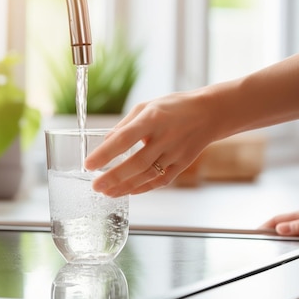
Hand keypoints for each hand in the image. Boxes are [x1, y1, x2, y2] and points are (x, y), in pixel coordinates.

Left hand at [84, 89, 213, 196]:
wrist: (209, 113)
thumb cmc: (173, 108)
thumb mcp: (147, 106)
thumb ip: (125, 125)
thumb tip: (105, 143)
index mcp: (153, 118)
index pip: (124, 138)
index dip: (105, 153)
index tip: (88, 164)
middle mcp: (165, 137)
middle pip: (136, 163)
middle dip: (113, 177)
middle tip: (95, 186)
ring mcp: (175, 153)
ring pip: (147, 175)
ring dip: (125, 187)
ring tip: (106, 192)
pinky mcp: (182, 164)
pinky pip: (160, 180)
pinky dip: (143, 188)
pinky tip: (127, 192)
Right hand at [259, 202, 298, 236]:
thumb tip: (280, 229)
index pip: (278, 219)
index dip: (265, 225)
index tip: (255, 231)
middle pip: (281, 220)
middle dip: (268, 227)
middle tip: (259, 235)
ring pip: (289, 222)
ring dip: (278, 227)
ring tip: (270, 235)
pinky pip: (298, 224)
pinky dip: (289, 229)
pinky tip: (292, 234)